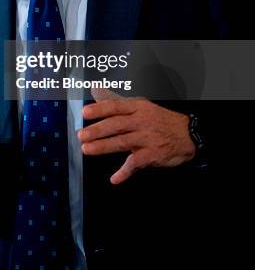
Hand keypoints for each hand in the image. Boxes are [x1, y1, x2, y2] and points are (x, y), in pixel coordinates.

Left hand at [77, 89, 194, 184]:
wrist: (188, 135)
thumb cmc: (159, 119)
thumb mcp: (141, 106)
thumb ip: (117, 102)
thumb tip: (95, 91)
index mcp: (138, 107)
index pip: (116, 106)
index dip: (100, 109)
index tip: (85, 113)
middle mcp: (142, 121)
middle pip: (116, 124)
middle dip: (97, 130)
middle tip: (81, 135)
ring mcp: (147, 138)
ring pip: (122, 142)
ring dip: (103, 147)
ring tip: (87, 150)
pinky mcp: (153, 154)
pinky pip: (136, 163)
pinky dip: (124, 172)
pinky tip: (114, 178)